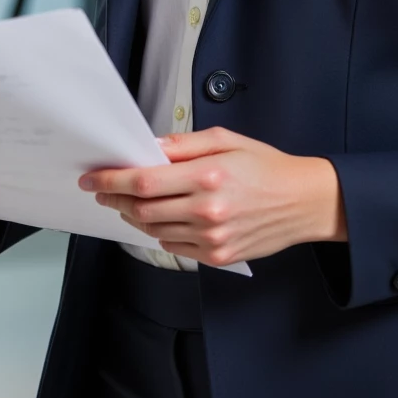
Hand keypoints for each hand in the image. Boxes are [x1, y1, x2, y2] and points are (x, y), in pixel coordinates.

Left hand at [79, 128, 346, 267]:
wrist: (304, 202)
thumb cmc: (268, 168)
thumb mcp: (226, 141)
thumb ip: (183, 145)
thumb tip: (149, 147)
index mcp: (208, 176)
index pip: (144, 181)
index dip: (112, 181)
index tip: (93, 179)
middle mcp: (207, 210)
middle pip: (142, 209)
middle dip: (115, 199)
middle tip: (104, 191)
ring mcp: (211, 237)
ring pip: (154, 230)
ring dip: (134, 216)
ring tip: (129, 203)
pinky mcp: (216, 256)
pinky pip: (173, 247)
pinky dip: (158, 233)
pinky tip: (159, 219)